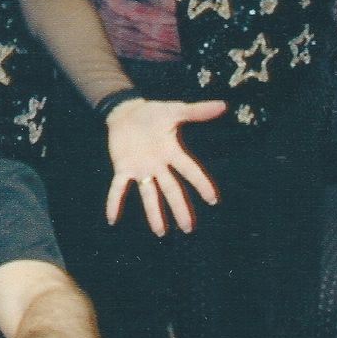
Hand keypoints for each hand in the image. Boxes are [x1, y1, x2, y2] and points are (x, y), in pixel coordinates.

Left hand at [104, 97, 226, 234]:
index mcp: (172, 152)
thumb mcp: (174, 110)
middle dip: (179, 208)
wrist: (127, 112)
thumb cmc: (153, 113)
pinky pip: (118, 188)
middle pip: (171, 189)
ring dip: (154, 213)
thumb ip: (197, 111)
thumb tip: (223, 105)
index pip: (189, 170)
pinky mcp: (123, 168)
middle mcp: (159, 165)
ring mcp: (141, 169)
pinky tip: (112, 218)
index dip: (200, 183)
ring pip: (149, 194)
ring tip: (161, 232)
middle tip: (188, 228)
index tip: (213, 200)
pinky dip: (114, 202)